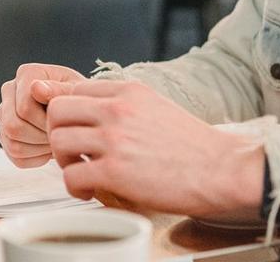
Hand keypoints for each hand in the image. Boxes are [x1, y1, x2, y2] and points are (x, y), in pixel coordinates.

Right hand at [0, 63, 85, 167]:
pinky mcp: (4, 134)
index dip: (46, 122)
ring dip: (39, 149)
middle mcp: (9, 89)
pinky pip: (16, 157)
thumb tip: (36, 88)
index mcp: (26, 73)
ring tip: (56, 139)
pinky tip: (49, 147)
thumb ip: (60, 90)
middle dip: (40, 136)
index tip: (64, 122)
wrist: (78, 112)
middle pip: (13, 127)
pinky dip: (36, 158)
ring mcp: (4, 113)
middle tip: (60, 134)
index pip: (24, 108)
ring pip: (12, 144)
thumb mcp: (77, 92)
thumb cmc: (78, 99)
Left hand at [46, 79, 264, 219]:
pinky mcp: (115, 172)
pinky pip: (71, 177)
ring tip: (83, 172)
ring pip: (58, 141)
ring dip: (65, 162)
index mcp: (127, 91)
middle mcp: (117, 109)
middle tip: (74, 153)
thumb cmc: (193, 145)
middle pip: (57, 111)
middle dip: (59, 134)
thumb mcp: (156, 106)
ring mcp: (114, 140)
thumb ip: (125, 104)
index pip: (74, 89)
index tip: (78, 131)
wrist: (222, 170)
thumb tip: (93, 111)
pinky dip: (75, 188)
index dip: (70, 114)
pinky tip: (92, 191)